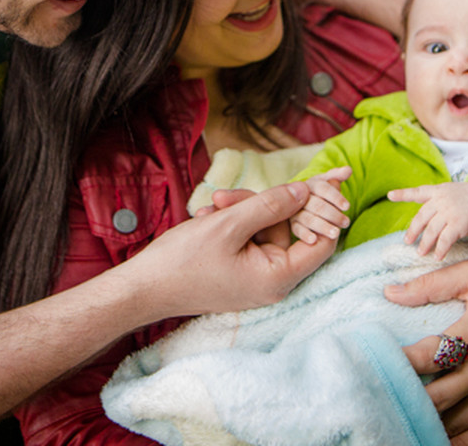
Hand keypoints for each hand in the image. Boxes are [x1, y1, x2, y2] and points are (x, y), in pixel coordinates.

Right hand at [134, 182, 335, 315]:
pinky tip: (208, 218)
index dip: (324, 208)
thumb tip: (306, 191)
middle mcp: (274, 281)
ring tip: (212, 208)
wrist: (143, 288)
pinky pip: (251, 238)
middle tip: (226, 196)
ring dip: (242, 211)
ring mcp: (258, 277)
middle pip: (290, 229)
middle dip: (263, 204)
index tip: (322, 179)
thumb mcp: (228, 224)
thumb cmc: (183, 262)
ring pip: (267, 228)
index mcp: (279, 277)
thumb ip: (271, 205)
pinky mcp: (242, 271)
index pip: (324, 241)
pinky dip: (234, 223)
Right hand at [289, 167, 351, 243]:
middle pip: (317, 205)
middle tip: (346, 223)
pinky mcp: (291, 223)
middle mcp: (300, 197)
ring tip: (336, 234)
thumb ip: (336, 176)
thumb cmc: (318, 192)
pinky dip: (305, 234)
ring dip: (322, 226)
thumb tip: (348, 170)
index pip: (323, 188)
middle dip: (333, 214)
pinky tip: (314, 240)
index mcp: (310, 184)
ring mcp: (294, 210)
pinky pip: (296, 229)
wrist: (301, 202)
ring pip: (308, 218)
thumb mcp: (326, 182)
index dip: (336, 197)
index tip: (347, 207)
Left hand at [386, 261, 467, 437]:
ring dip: (432, 418)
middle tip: (387, 391)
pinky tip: (446, 424)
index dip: (398, 363)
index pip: (426, 359)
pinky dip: (464, 432)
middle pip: (437, 400)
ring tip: (409, 409)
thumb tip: (390, 292)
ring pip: (458, 423)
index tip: (376, 360)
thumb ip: (430, 285)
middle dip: (409, 397)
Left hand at [388, 183, 467, 259]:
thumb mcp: (451, 193)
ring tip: (420, 252)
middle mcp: (441, 201)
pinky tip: (437, 256)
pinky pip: (445, 239)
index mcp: (438, 191)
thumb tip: (424, 219)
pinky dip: (440, 249)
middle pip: (421, 217)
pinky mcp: (458, 224)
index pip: (417, 192)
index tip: (389, 195)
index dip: (403, 194)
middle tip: (407, 241)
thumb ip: (437, 202)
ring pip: (431, 230)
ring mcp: (449, 212)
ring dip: (425, 243)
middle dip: (413, 230)